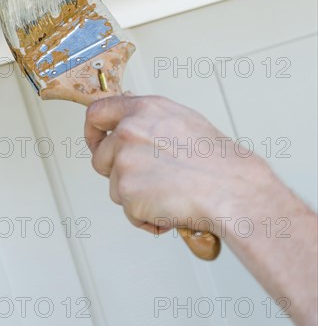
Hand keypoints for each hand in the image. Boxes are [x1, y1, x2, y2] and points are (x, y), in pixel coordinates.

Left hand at [84, 94, 269, 235]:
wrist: (232, 189)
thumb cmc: (217, 160)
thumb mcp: (182, 120)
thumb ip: (148, 118)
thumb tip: (128, 120)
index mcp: (143, 110)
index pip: (97, 113)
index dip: (93, 131)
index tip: (96, 141)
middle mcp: (129, 131)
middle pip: (100, 157)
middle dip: (118, 172)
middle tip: (146, 179)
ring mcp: (125, 161)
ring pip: (114, 187)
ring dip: (135, 196)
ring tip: (168, 192)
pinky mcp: (128, 192)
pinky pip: (128, 211)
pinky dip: (145, 216)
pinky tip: (169, 207)